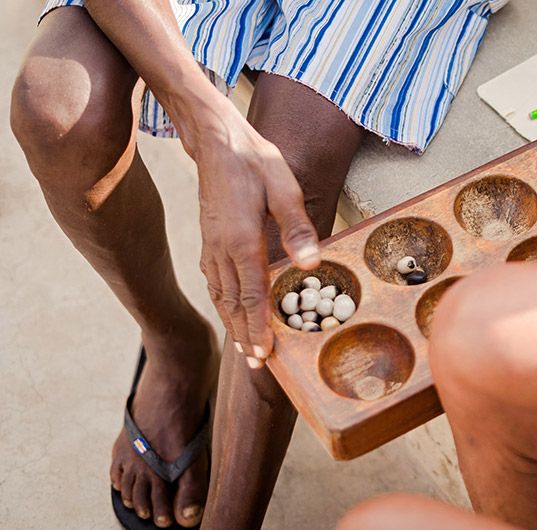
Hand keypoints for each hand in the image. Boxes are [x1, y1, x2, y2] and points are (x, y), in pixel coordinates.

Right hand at [194, 114, 319, 368]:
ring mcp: (211, 247)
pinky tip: (230, 312)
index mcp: (242, 241)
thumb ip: (297, 227)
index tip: (263, 354)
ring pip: (221, 296)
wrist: (217, 142)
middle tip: (255, 366)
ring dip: (233, 324)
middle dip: (244, 337)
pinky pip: (215, 282)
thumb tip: (310, 264)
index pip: (251, 296)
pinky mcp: (210, 241)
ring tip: (244, 349)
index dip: (257, 328)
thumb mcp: (284, 188)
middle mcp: (221, 250)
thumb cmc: (255, 162)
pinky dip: (224, 303)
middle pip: (233, 304)